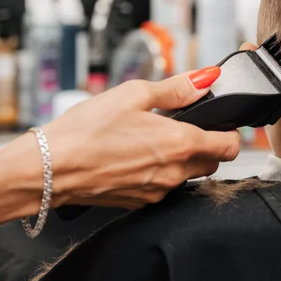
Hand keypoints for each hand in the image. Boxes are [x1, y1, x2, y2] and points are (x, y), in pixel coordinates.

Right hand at [41, 67, 240, 209]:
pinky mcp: (139, 202)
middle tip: (181, 127)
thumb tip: (206, 79)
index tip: (218, 123)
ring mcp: (157, 191)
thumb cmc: (87, 130)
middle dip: (205, 145)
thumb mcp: (134, 94)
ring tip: (151, 139)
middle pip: (212, 162)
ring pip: (188, 175)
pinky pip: (163, 187)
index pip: (231, 147)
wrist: (49, 168)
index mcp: (180, 144)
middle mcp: (174, 173)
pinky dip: (159, 172)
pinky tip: (134, 156)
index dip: (229, 132)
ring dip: (181, 158)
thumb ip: (177, 88)